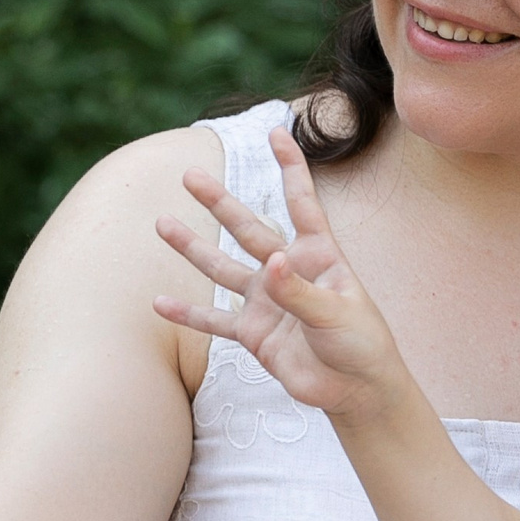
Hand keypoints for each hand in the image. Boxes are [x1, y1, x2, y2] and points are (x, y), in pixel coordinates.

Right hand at [152, 126, 406, 420]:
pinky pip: (213, 323)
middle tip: (190, 174)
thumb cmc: (360, 343)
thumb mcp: (337, 314)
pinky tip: (159, 302)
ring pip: (222, 269)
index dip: (290, 167)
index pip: (302, 202)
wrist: (356, 389)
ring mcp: (266, 301)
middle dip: (219, 202)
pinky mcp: (252, 334)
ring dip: (192, 247)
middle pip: (248, 228)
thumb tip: (272, 263)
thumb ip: (301, 291)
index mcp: (319, 254)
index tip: (276, 131)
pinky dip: (187, 315)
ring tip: (162, 223)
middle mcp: (287, 271)